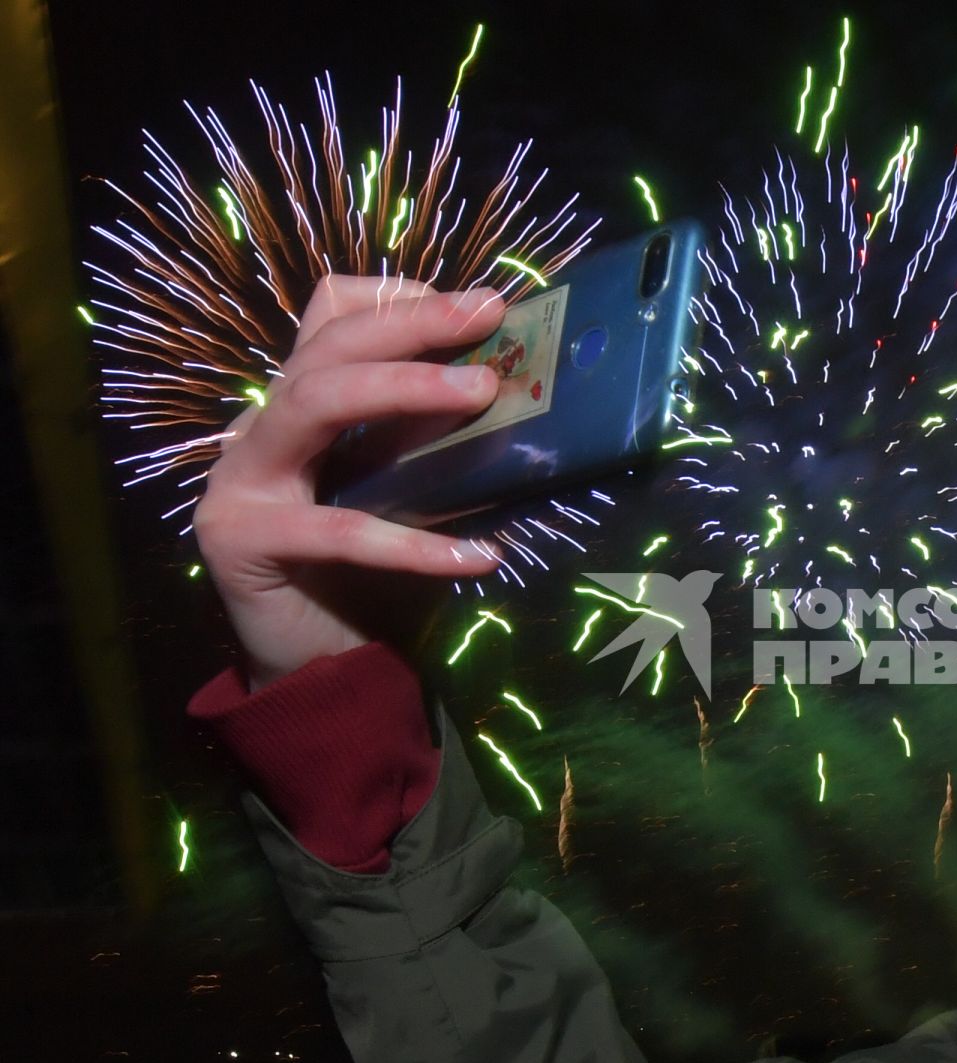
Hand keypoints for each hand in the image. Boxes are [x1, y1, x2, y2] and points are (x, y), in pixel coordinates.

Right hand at [193, 276, 505, 690]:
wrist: (323, 667)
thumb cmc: (375, 576)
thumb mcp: (414, 490)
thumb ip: (436, 440)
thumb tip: (516, 387)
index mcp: (302, 403)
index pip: (330, 318)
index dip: (399, 301)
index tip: (478, 303)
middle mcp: (262, 427)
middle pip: (328, 348)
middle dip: (411, 325)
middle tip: (488, 317)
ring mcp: (240, 478)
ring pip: (314, 403)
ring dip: (403, 390)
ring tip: (483, 393)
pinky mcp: (240, 538)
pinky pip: (335, 530)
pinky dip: (412, 544)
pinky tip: (478, 556)